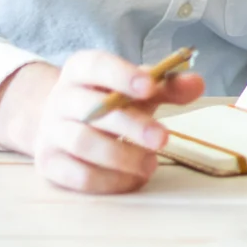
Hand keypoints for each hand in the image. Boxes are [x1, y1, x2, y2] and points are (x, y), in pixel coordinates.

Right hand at [0, 50, 204, 193]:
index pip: (96, 65)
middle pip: (92, 110)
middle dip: (130, 125)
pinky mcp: (49, 163)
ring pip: (83, 143)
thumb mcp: (137, 88)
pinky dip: (108, 180)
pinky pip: (76, 175)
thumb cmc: (108, 101)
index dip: (122, 75)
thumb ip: (167, 85)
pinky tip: (133, 179)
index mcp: (81, 69)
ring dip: (121, 156)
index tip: (150, 87)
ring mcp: (51, 132)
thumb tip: (197, 83)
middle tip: (163, 139)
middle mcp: (61, 98)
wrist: (61, 124)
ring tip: (151, 164)